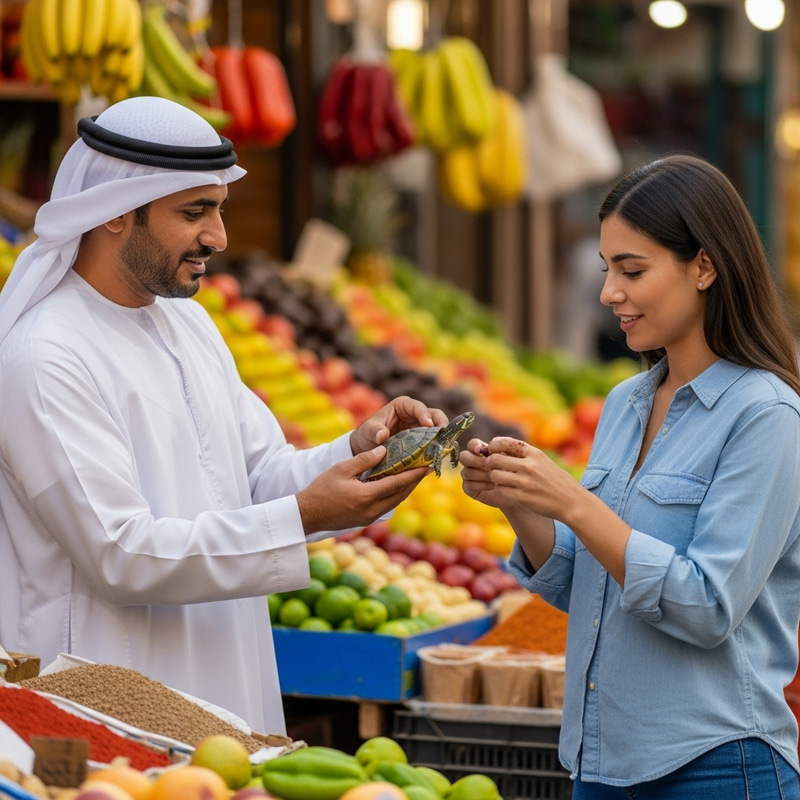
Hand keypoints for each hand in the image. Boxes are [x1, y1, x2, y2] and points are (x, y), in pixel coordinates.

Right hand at [296, 445, 428, 533]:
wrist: (307, 516)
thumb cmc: (321, 489)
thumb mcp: (341, 469)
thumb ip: (364, 459)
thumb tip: (384, 449)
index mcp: (367, 496)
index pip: (398, 483)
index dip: (415, 474)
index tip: (428, 465)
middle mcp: (372, 509)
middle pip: (401, 494)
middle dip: (414, 481)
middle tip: (426, 467)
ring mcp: (370, 517)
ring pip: (395, 501)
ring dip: (406, 489)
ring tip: (415, 475)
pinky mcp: (366, 520)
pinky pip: (387, 506)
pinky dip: (395, 495)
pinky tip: (396, 486)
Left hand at [349, 395, 447, 454]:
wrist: (366, 448)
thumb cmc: (366, 434)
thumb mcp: (368, 431)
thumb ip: (375, 431)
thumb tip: (383, 435)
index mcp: (402, 405)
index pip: (417, 407)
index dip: (424, 414)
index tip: (428, 424)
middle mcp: (415, 414)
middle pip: (434, 415)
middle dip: (441, 423)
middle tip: (444, 435)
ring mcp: (420, 428)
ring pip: (438, 429)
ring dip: (442, 437)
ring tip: (445, 446)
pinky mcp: (423, 441)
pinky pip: (434, 442)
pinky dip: (438, 447)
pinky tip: (440, 455)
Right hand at [459, 437, 510, 511]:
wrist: (517, 490)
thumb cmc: (514, 471)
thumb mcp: (512, 457)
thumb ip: (503, 448)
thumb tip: (490, 444)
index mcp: (480, 451)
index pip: (472, 444)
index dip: (474, 446)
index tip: (481, 450)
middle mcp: (472, 462)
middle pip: (464, 457)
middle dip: (475, 460)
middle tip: (488, 465)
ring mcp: (469, 475)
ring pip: (467, 472)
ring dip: (482, 474)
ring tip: (496, 478)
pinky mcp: (469, 488)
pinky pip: (469, 485)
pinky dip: (481, 485)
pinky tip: (493, 486)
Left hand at [462, 436, 577, 521]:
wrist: (572, 502)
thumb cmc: (555, 480)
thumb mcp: (543, 461)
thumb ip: (523, 454)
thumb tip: (497, 447)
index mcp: (534, 453)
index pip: (503, 442)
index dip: (493, 446)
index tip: (491, 451)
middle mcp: (528, 465)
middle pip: (494, 459)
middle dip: (490, 463)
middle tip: (492, 467)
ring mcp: (524, 482)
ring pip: (494, 475)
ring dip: (494, 478)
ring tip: (502, 480)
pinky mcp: (521, 497)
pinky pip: (500, 489)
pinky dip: (501, 489)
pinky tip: (509, 490)